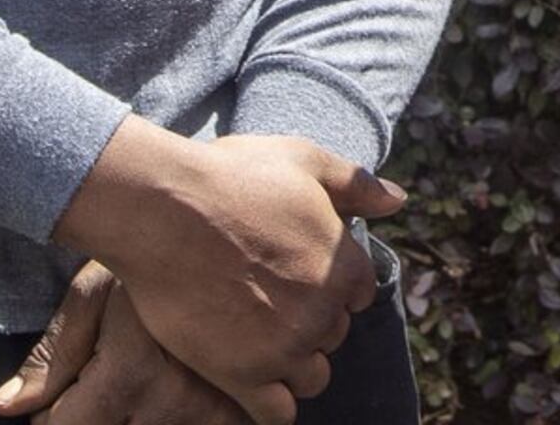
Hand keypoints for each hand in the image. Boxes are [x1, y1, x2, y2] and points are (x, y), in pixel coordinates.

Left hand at [0, 262, 250, 424]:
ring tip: (152, 368)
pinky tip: (185, 382)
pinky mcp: (245, 411)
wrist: (234, 233)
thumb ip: (52, 358)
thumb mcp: (94, 293)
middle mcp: (175, 400)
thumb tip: (3, 408)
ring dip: (143, 414)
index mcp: (132, 371)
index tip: (64, 392)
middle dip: (100, 412)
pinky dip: (183, 415)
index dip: (53, 414)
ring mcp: (216, 410)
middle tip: (112, 371)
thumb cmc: (155, 257)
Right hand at [49, 120, 398, 423]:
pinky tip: (251, 383)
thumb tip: (397, 200)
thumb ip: (355, 183)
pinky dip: (271, 405)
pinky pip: (277, 414)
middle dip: (309, 323)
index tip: (297, 276)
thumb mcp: (302, 159)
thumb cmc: (229, 177)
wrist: (162, 208)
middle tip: (268, 301)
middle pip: (332, 336)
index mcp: (343, 264)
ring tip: (258, 340)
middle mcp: (321, 312)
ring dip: (293, 364)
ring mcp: (284, 347)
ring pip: (311, 378)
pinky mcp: (242, 375)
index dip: (331, 286)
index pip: (359, 295)